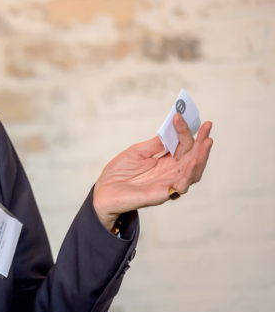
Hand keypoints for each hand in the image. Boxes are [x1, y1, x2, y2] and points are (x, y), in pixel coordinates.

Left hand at [93, 114, 213, 229]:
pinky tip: (192, 162)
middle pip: (192, 157)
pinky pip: (181, 186)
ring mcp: (168, 184)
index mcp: (165, 162)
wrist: (104, 191)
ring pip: (193, 172)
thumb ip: (155, 144)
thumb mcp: (137, 152)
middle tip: (208, 126)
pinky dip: (188, 174)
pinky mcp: (162, 194)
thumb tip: (171, 130)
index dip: (184, 131)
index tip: (180, 116)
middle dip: (202, 142)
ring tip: (207, 142)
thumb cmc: (119, 173)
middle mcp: (170, 172)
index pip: (182, 145)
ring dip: (201, 157)